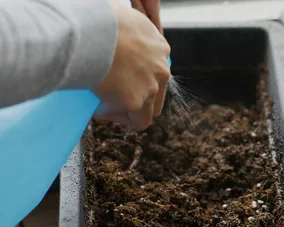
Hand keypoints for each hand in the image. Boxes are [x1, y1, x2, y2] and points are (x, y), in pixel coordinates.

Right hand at [93, 0, 170, 130]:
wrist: (93, 32)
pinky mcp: (136, 101)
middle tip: (116, 99)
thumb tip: (117, 34)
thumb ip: (129, 33)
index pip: (156, 71)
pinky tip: (100, 110)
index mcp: (160, 48)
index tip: (119, 79)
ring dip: (131, 113)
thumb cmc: (100, 21)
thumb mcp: (125, 19)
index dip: (139, 77)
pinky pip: (133, 121)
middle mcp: (161, 69)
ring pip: (149, 113)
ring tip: (109, 109)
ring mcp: (151, 87)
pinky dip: (116, 118)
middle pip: (157, 94)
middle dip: (139, 100)